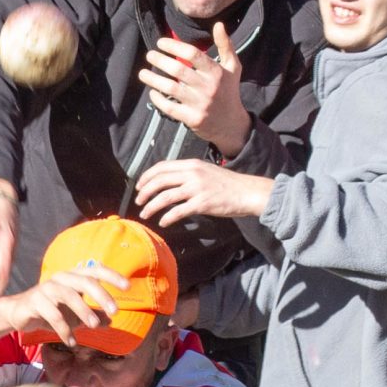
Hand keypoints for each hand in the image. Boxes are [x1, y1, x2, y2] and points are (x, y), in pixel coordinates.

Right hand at [6, 265, 120, 346]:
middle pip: (85, 282)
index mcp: (72, 276)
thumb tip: (111, 321)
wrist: (17, 313)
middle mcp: (60, 278)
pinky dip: (64, 329)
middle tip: (115, 312)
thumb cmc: (50, 310)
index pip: (95, 270)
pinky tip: (71, 341)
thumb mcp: (74, 313)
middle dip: (102, 296)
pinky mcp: (34, 302)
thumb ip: (92, 314)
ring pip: (69, 296)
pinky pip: (53, 315)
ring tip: (93, 326)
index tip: (128, 287)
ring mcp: (46, 289)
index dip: (112, 276)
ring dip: (84, 312)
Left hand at [134, 154, 274, 226]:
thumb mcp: (205, 171)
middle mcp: (193, 174)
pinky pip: (178, 212)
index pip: (161, 167)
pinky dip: (167, 218)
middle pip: (159, 181)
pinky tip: (163, 222)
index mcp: (191, 164)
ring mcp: (197, 188)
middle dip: (144, 193)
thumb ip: (187, 174)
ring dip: (151, 207)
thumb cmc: (226, 184)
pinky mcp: (202, 203)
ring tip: (144, 214)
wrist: (248, 192)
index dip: (146, 177)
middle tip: (138, 202)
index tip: (138, 187)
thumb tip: (167, 182)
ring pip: (165, 197)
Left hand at [137, 23, 249, 153]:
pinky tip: (152, 92)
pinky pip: (170, 107)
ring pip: (171, 88)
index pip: (193, 54)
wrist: (231, 123)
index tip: (160, 43)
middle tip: (149, 55)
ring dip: (153, 79)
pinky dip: (158, 99)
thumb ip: (225, 45)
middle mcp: (208, 86)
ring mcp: (199, 103)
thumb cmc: (228, 90)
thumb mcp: (233, 67)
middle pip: (179, 69)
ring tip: (142, 72)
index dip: (174, 46)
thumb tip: (218, 24)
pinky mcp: (191, 118)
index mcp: (216, 72)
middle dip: (160, 60)